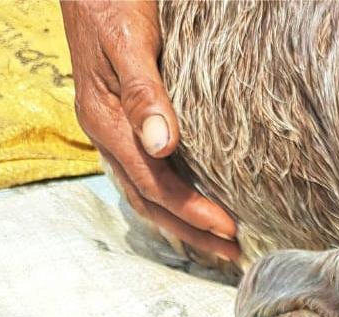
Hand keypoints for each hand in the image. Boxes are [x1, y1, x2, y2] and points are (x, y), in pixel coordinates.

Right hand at [60, 0, 237, 258]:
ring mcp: (112, 130)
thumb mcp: (128, 40)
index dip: (192, 212)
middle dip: (191, 232)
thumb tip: (162, 146)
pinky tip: (196, 203)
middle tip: (232, 254)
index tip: (230, 228)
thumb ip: (144, 93)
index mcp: (106, 121)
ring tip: (218, 242)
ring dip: (182, 223)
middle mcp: (106, 134)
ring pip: (146, 192)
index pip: (155, 184)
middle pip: (150, 202)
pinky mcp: (121, 122)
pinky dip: (172, 197)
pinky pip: (146, 172)